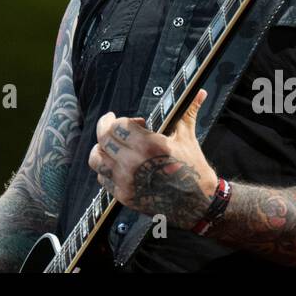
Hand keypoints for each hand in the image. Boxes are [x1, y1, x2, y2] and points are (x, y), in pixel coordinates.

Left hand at [87, 89, 218, 229]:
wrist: (197, 204)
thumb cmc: (193, 167)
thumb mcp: (188, 137)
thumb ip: (188, 111)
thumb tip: (199, 92)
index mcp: (150, 145)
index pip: (117, 125)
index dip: (120, 119)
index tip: (130, 121)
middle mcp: (134, 164)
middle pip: (104, 139)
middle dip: (106, 128)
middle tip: (113, 125)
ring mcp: (127, 182)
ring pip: (97, 159)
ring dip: (101, 148)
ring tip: (110, 145)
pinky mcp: (125, 196)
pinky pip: (102, 178)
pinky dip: (106, 168)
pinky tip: (117, 163)